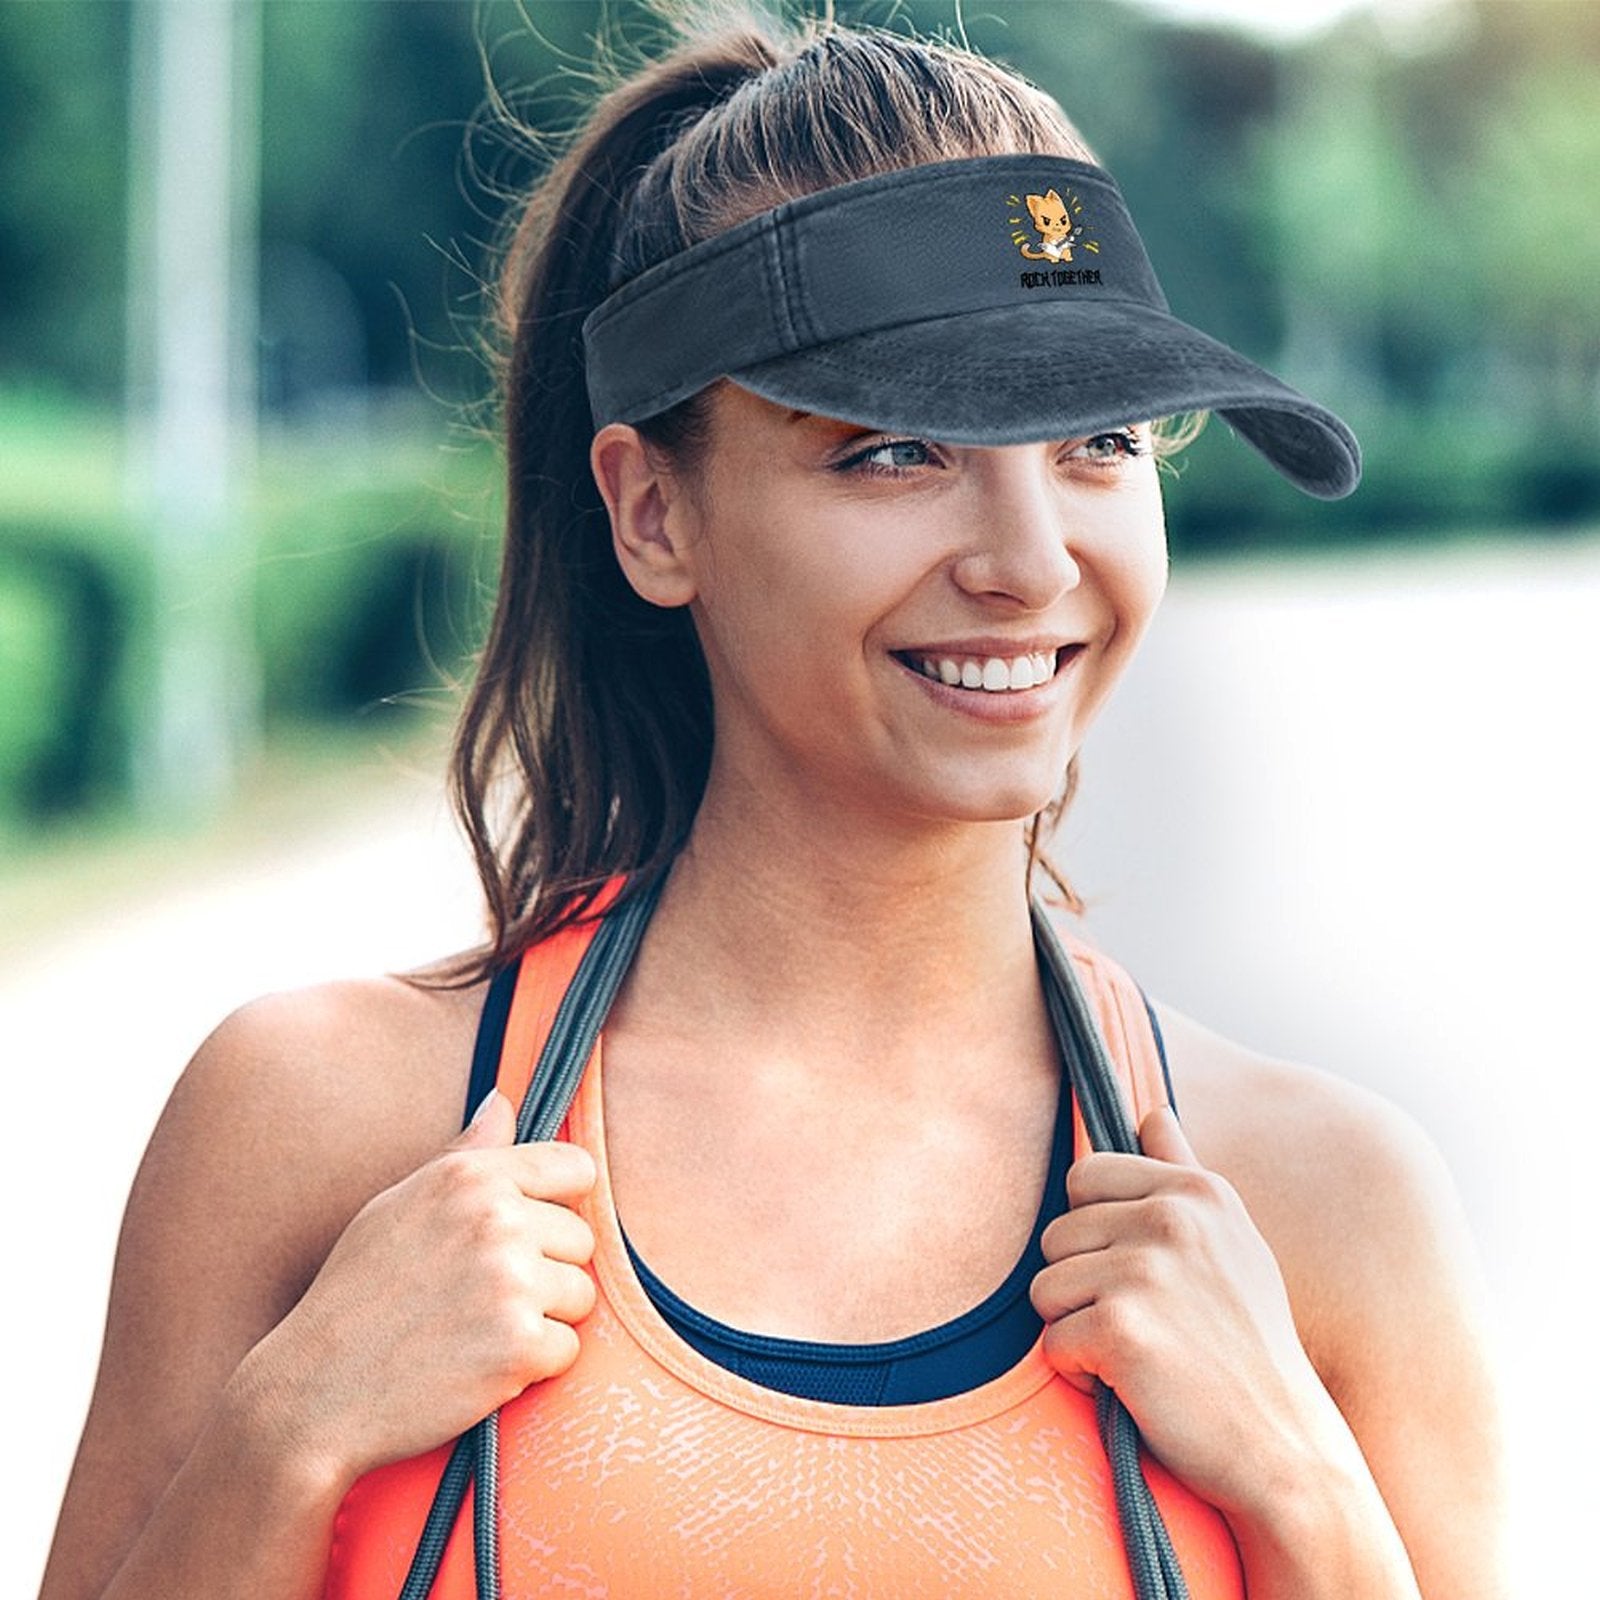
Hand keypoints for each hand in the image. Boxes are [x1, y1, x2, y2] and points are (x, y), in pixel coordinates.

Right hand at [250, 1091, 598, 1480]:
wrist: (312, 1392)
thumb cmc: (355, 1294)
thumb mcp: (397, 1204)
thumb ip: (464, 1154)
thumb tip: (503, 1101)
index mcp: (470, 1177)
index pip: (576, 1168)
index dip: (559, 1205)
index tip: (529, 1234)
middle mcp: (497, 1219)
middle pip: (582, 1239)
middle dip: (547, 1271)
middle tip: (482, 1298)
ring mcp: (510, 1281)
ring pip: (580, 1296)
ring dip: (543, 1320)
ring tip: (477, 1331)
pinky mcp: (519, 1344)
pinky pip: (567, 1349)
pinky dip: (532, 1367)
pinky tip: (478, 1365)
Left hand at [1030, 1107, 1342, 1518]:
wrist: (1286, 1452)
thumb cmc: (1249, 1347)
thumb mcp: (1232, 1242)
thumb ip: (1183, 1169)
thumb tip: (1151, 1109)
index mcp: (1197, 1189)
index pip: (1084, 1176)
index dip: (1095, 1234)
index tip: (1141, 1276)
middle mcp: (1172, 1218)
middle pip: (1055, 1234)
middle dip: (1082, 1286)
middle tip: (1146, 1326)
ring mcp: (1146, 1270)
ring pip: (1044, 1287)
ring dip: (1077, 1330)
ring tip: (1139, 1355)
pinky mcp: (1122, 1327)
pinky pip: (1052, 1342)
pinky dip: (1081, 1374)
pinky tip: (1133, 1387)